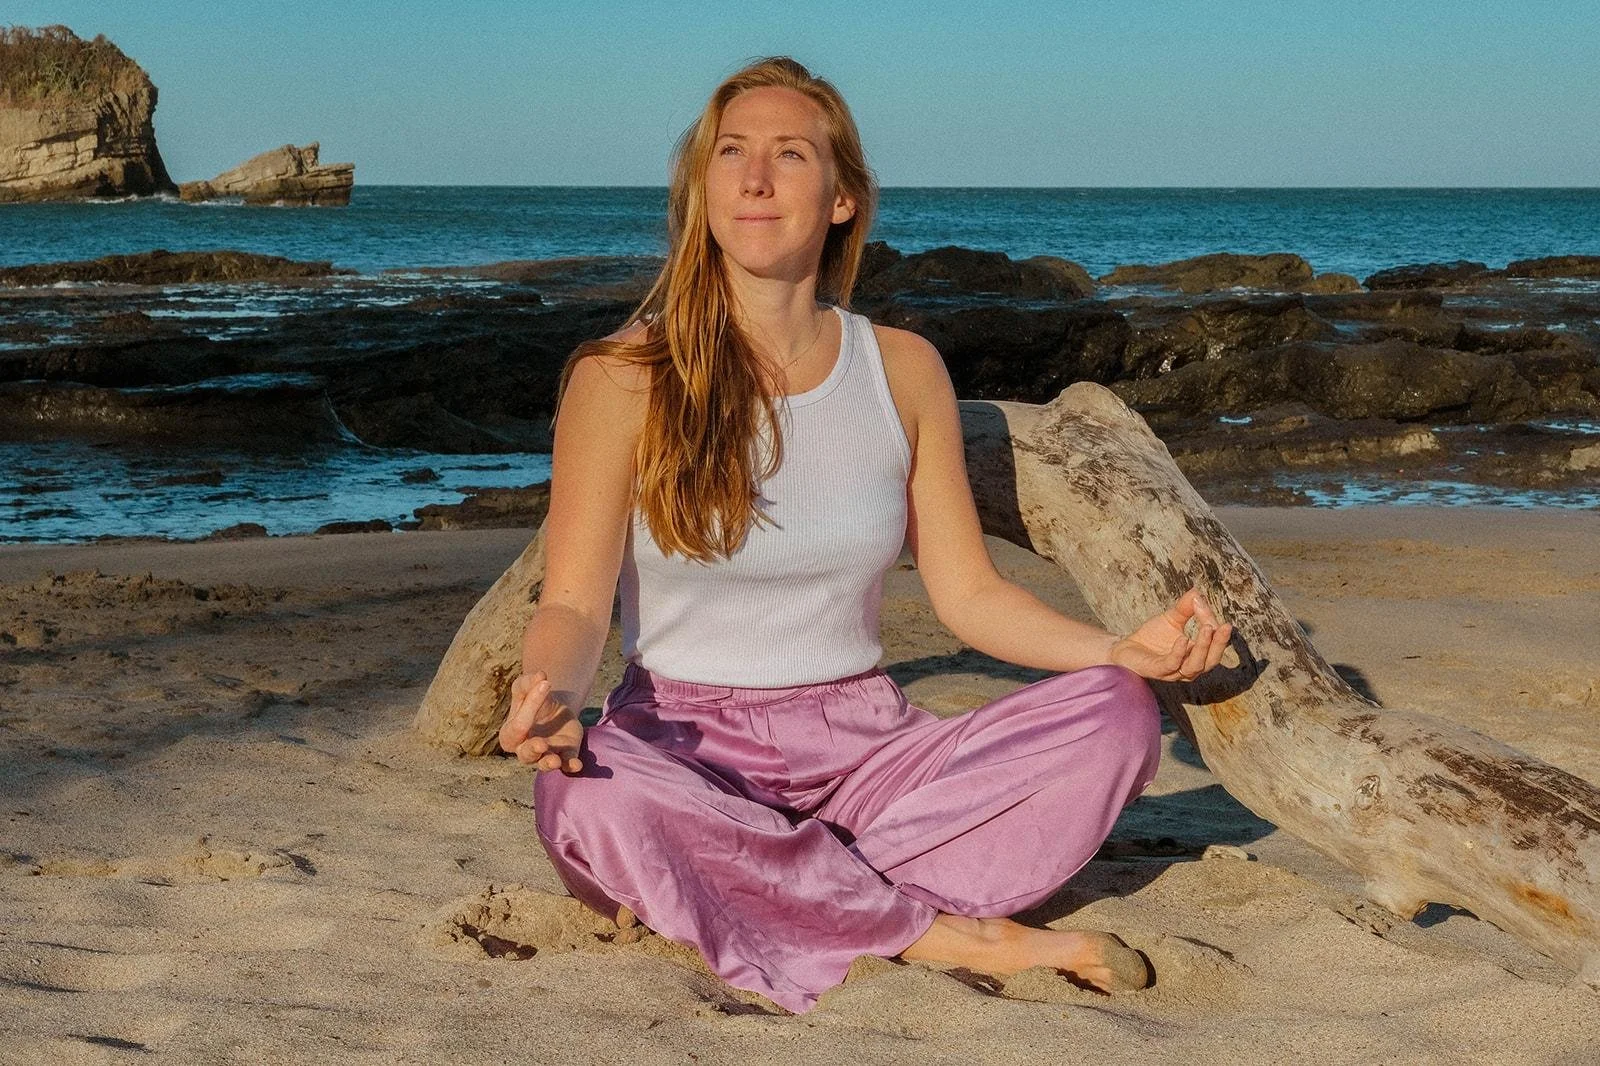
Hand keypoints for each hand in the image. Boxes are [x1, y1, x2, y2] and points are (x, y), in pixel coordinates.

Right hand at [497, 670, 584, 772]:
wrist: (552, 707)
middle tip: (540, 744)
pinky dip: (571, 765)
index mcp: (510, 734)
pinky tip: (577, 765)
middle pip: (525, 754)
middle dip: (532, 750)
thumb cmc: (532, 698)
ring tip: (555, 761)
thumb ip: (528, 682)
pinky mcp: (565, 755)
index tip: (546, 683)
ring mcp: (545, 754)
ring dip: (549, 763)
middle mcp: (525, 749)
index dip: (530, 705)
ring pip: (544, 764)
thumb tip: (540, 675)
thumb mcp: (526, 687)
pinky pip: (566, 764)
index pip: (518, 725)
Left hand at [1109, 587, 1232, 682]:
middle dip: (1219, 643)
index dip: (1212, 624)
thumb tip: (1197, 591)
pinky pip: (1171, 664)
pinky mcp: (1157, 670)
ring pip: (1195, 666)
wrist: (1126, 648)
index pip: (1212, 642)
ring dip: (1203, 648)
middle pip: (1211, 660)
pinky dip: (1179, 652)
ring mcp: (1173, 671)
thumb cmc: (1152, 637)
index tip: (1202, 603)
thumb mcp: (1171, 618)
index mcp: (1196, 655)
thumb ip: (1185, 607)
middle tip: (1224, 626)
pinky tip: (1183, 638)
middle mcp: (1188, 666)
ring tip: (1207, 629)